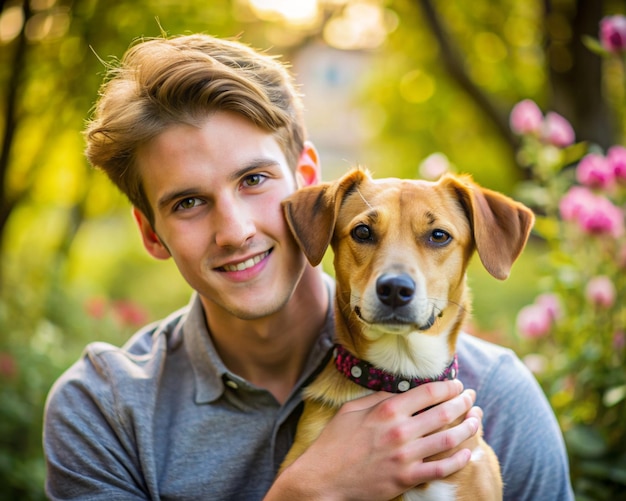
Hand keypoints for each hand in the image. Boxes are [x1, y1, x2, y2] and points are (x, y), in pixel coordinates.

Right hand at [268, 379, 479, 500]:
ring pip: (449, 439)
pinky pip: (441, 469)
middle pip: (444, 412)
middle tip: (472, 398)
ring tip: (476, 420)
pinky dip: (460, 459)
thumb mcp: (351, 411)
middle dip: (463, 402)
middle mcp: (400, 431)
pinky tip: (469, 452)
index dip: (448, 386)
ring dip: (468, 427)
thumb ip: (378, 399)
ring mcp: (405, 456)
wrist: (323, 479)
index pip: (428, 392)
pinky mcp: (406, 478)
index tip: (457, 384)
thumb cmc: (334, 442)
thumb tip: (401, 392)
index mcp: (387, 410)